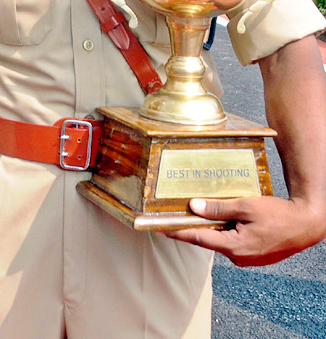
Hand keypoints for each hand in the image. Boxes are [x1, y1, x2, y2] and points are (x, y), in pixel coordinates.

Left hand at [166, 195, 325, 266]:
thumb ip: (218, 208)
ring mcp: (246, 259)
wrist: (307, 225)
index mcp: (234, 246)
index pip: (197, 238)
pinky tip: (225, 219)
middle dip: (193, 227)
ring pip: (220, 241)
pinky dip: (225, 232)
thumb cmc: (279, 215)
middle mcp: (238, 257)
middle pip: (207, 240)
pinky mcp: (253, 256)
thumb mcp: (246, 206)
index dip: (176, 232)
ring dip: (212, 228)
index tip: (158, 228)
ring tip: (202, 212)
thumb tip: (194, 207)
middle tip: (175, 214)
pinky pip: (232, 243)